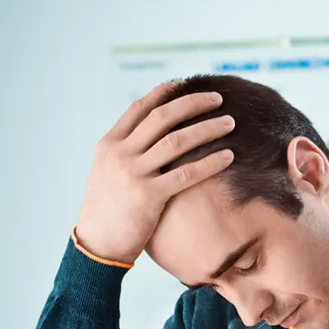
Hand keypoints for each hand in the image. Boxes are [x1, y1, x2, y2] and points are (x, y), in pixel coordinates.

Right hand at [74, 82, 235, 264]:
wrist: (97, 245)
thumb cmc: (108, 209)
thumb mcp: (108, 172)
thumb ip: (128, 151)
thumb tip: (153, 133)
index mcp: (109, 144)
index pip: (139, 108)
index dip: (164, 93)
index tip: (187, 83)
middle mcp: (119, 154)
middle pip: (161, 117)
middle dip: (193, 104)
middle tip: (218, 98)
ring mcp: (133, 174)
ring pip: (176, 141)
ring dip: (207, 128)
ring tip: (230, 123)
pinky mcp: (148, 197)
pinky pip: (186, 174)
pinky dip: (210, 162)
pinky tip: (229, 156)